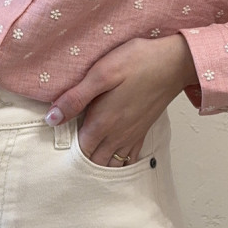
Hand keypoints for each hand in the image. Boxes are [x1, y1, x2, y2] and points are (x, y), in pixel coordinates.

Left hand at [46, 35, 196, 166]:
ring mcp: (132, 135)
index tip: (58, 143)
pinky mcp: (143, 130)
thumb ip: (76, 97)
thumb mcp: (101, 73)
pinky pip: (129, 158)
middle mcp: (117, 135)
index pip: (79, 150)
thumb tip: (52, 118)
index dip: (66, 151)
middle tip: (67, 154)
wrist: (175, 62)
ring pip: (112, 164)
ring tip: (87, 157)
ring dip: (99, 164)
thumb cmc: (137, 62)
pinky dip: (119, 163)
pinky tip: (112, 157)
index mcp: (103, 122)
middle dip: (81, 162)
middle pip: (94, 162)